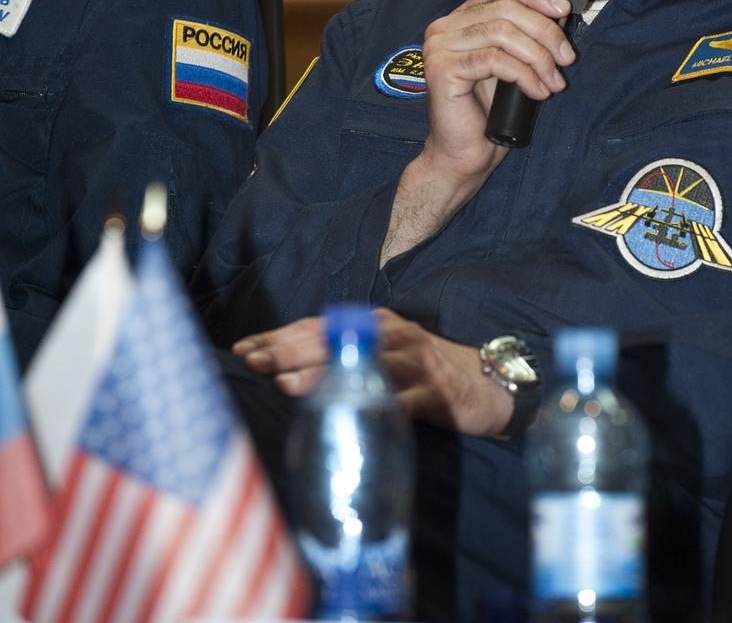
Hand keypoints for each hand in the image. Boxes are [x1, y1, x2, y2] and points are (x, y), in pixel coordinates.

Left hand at [232, 309, 512, 437]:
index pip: (317, 325)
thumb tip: (280, 372)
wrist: (483, 384)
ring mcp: (413, 362)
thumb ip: (341, 358)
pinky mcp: (432, 392)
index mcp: (372, 324)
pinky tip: (348, 414)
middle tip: (252, 361)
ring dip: (323, 374)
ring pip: (362, 363)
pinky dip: (374, 404)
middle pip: (334, 337)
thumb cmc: (420, 371)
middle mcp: (390, 334)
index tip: (241, 348)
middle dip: (289, 349)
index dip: (278, 337)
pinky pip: (400, 399)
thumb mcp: (380, 355)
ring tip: (286, 384)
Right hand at [420, 0, 572, 184]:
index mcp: (460, 18)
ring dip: (538, 56)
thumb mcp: (514, 63)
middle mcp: (445, 26)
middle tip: (567, 58)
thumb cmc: (490, 112)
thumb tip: (559, 13)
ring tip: (555, 82)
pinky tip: (538, 93)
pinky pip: (495, 60)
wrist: (464, 155)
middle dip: (545, 31)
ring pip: (502, 32)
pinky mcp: (442, 69)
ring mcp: (439, 46)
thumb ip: (525, 34)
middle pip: (505, 7)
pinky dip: (524, 74)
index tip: (564, 11)